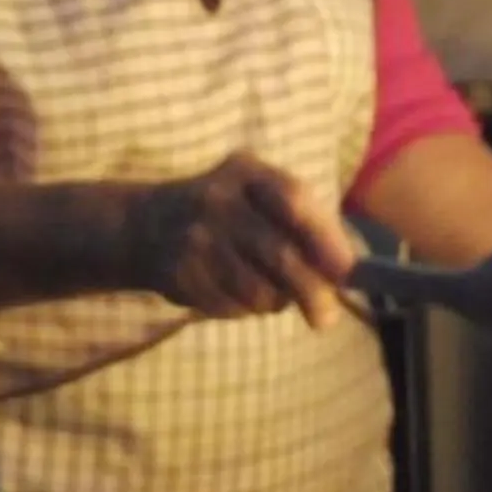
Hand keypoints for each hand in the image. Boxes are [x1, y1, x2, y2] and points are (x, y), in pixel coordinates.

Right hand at [128, 153, 354, 326]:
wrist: (143, 224)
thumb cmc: (225, 212)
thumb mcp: (257, 195)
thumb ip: (303, 222)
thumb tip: (348, 271)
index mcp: (247, 172)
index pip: (294, 200)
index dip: (325, 239)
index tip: (347, 272)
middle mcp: (218, 200)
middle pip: (279, 254)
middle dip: (311, 292)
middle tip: (326, 319)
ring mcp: (196, 237)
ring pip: (257, 289)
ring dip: (274, 303)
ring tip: (272, 297)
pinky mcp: (180, 272)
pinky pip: (230, 305)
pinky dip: (245, 310)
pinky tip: (237, 296)